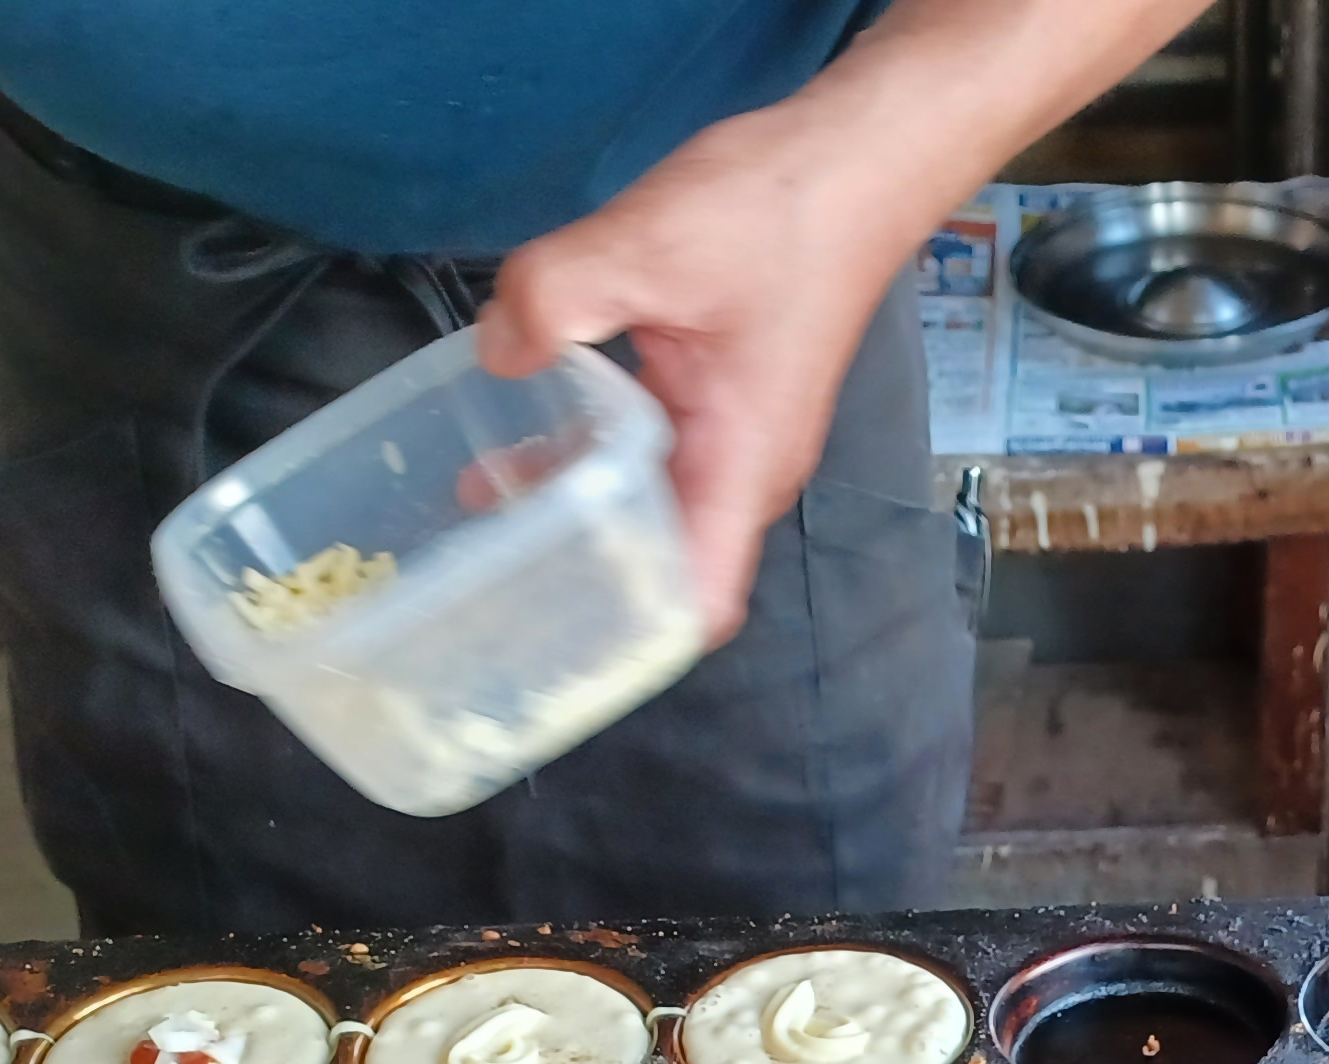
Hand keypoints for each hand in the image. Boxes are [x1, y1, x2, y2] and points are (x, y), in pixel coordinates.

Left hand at [476, 100, 925, 642]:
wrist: (852, 159)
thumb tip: (496, 350)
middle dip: (576, 578)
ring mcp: (732, 439)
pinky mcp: (717, 400)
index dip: (630, 637)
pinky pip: (647, 456)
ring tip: (479, 503)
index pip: (699, 603)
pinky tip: (527, 428)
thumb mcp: (649, 246)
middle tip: (477, 575)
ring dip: (573, 510)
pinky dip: (590, 455)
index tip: (547, 636)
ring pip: (647, 508)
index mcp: (740, 468)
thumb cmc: (780, 213)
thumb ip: (555, 298)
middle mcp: (741, 473)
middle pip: (661, 567)